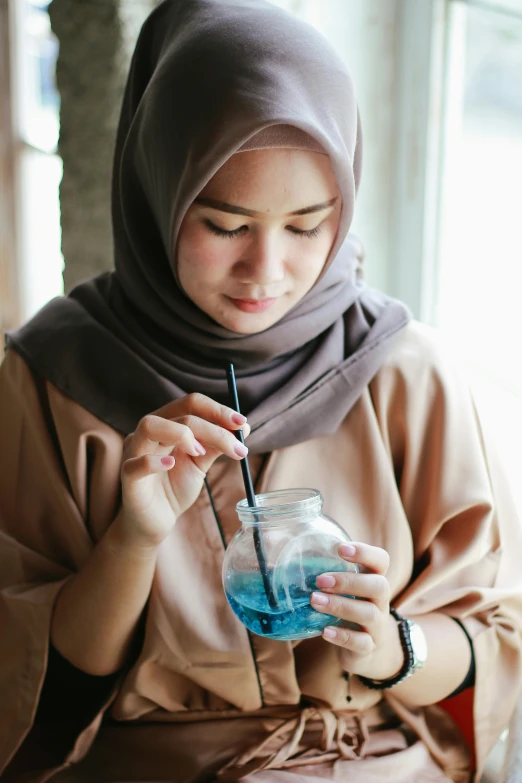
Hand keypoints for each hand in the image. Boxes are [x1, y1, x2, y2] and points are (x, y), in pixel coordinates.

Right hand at [115, 393, 250, 550]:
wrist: (156, 522)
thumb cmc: (174, 488)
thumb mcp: (200, 464)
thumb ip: (216, 445)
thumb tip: (244, 428)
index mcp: (166, 424)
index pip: (190, 404)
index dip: (217, 410)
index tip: (242, 424)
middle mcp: (147, 433)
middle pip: (177, 413)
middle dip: (212, 426)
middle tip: (236, 446)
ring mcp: (133, 453)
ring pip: (149, 426)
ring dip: (182, 434)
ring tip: (201, 453)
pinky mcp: (128, 479)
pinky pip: (134, 464)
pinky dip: (154, 461)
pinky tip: (172, 465)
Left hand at [310, 542, 402, 679]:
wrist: (361, 647)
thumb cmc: (345, 606)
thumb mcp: (339, 589)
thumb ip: (321, 573)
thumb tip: (273, 561)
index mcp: (373, 580)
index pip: (381, 560)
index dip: (365, 552)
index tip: (340, 549)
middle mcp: (380, 601)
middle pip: (379, 586)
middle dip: (349, 581)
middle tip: (320, 581)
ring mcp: (377, 625)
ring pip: (369, 614)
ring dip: (341, 606)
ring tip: (315, 601)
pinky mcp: (368, 647)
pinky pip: (361, 642)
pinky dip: (343, 636)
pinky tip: (324, 631)